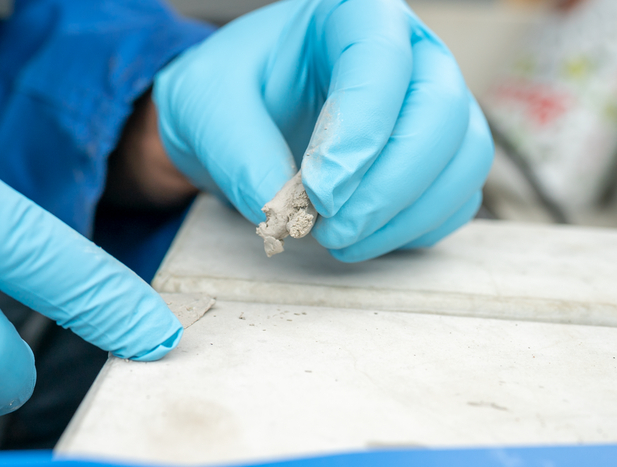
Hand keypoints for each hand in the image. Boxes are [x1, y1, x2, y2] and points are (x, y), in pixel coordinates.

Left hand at [154, 0, 493, 261]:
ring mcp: (432, 105)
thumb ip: (240, 151)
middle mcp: (410, 54)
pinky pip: (456, 197)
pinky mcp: (438, 157)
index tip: (320, 192)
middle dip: (388, 186)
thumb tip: (278, 212)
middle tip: (329, 229)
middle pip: (441, 113)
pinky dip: (415, 229)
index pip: (382, 64)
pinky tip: (361, 239)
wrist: (237, 118)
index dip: (359, 133)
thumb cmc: (228, 93)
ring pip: (462, 159)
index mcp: (355, 17)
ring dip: (405, 215)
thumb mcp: (210, 107)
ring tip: (337, 240)